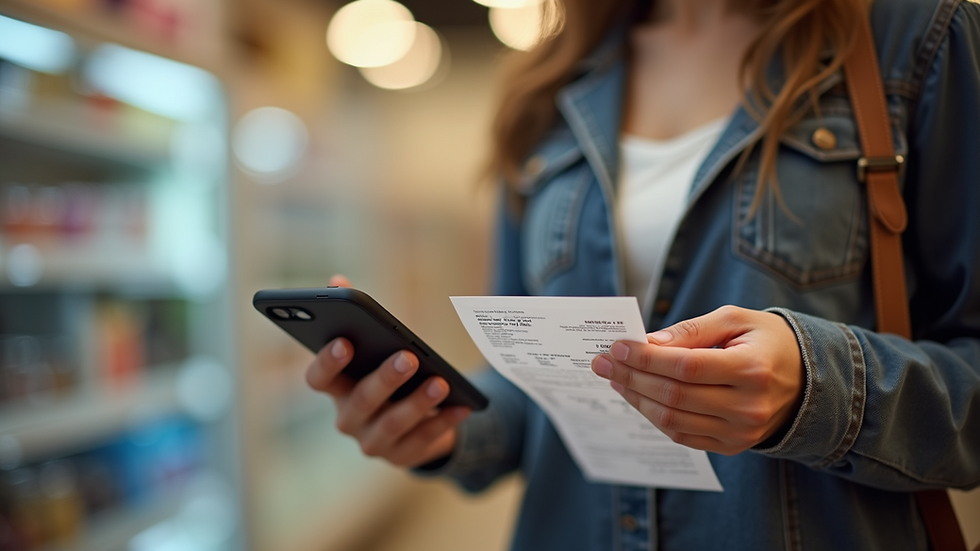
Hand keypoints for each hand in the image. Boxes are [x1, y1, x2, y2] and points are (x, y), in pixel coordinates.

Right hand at [304, 274, 470, 466]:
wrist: (411, 423)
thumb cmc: (386, 374)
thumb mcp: (373, 348)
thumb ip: (356, 316)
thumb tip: (337, 280)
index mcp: (337, 388)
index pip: (318, 379)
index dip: (327, 362)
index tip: (344, 341)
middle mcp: (348, 418)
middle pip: (361, 400)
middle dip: (385, 379)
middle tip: (409, 357)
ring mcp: (373, 441)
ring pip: (393, 424)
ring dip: (417, 403)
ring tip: (441, 383)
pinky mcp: (401, 456)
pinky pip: (423, 441)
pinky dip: (444, 422)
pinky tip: (462, 406)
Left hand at [591, 305, 804, 454]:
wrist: (806, 380)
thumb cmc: (766, 342)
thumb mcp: (736, 319)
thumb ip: (692, 330)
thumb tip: (650, 342)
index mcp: (752, 369)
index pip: (685, 367)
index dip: (646, 358)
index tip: (617, 346)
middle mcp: (748, 406)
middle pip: (673, 395)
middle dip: (631, 376)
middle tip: (602, 362)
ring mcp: (740, 432)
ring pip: (672, 420)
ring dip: (636, 398)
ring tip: (615, 377)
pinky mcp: (732, 446)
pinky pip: (682, 435)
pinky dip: (654, 416)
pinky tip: (637, 395)